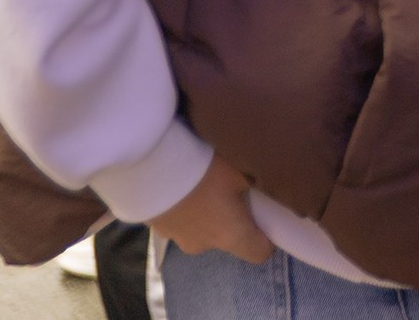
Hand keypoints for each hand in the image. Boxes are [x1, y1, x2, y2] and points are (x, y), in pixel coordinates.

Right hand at [148, 154, 270, 262]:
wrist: (148, 165)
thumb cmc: (204, 168)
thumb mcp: (242, 170)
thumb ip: (259, 186)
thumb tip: (270, 189)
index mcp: (231, 235)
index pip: (259, 253)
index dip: (267, 238)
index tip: (265, 218)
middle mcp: (205, 245)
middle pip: (229, 238)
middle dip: (233, 218)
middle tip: (231, 188)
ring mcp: (178, 239)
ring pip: (202, 229)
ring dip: (206, 212)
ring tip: (202, 182)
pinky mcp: (157, 228)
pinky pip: (180, 221)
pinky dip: (184, 208)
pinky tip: (181, 185)